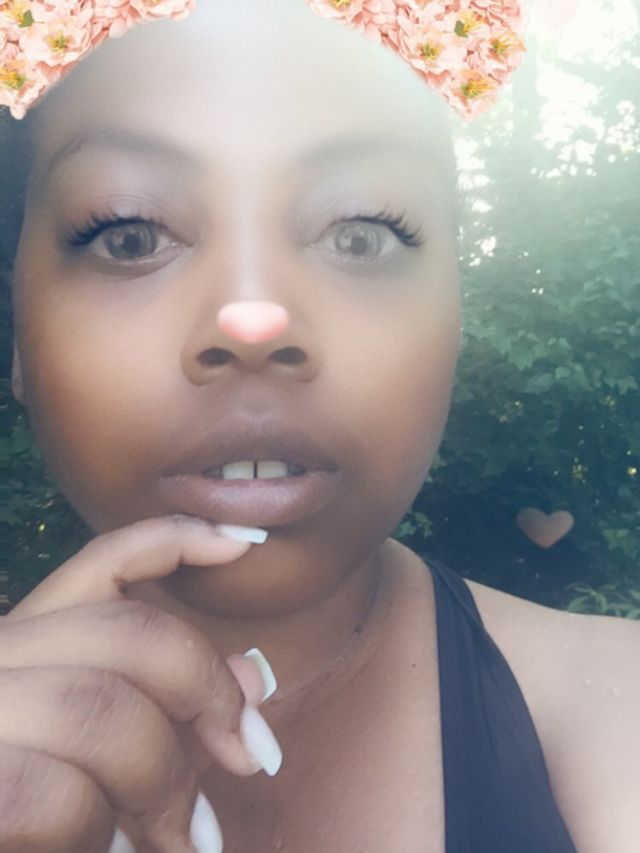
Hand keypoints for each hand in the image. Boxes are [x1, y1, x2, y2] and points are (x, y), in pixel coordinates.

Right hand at [0, 515, 279, 852]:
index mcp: (29, 646)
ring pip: (99, 709)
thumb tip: (257, 675)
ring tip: (187, 839)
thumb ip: (178, 715)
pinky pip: (56, 793)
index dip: (177, 538)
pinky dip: (99, 830)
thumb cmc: (50, 821)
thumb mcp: (123, 760)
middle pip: (127, 631)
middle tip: (253, 758)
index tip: (248, 543)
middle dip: (206, 691)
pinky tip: (108, 852)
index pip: (102, 562)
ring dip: (162, 783)